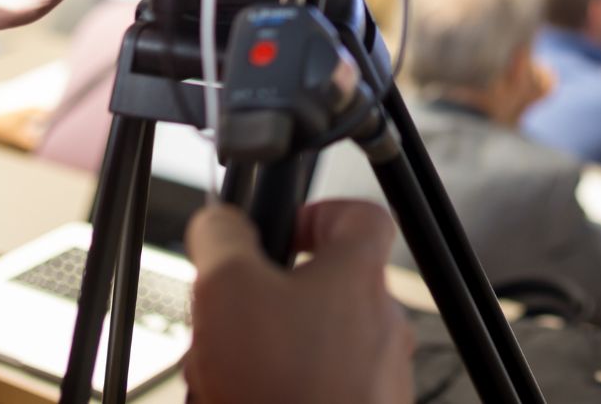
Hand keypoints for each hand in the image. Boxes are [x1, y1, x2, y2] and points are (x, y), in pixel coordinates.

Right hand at [185, 201, 413, 403]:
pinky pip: (319, 393)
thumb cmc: (283, 388)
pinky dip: (281, 395)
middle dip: (268, 308)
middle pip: (325, 292)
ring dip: (266, 360)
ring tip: (225, 383)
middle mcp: (381, 323)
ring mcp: (378, 378)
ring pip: (316, 350)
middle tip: (229, 328)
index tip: (282, 234)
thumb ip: (222, 238)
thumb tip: (219, 219)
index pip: (360, 216)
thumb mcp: (227, 288)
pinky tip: (240, 402)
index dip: (318, 215)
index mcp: (359, 275)